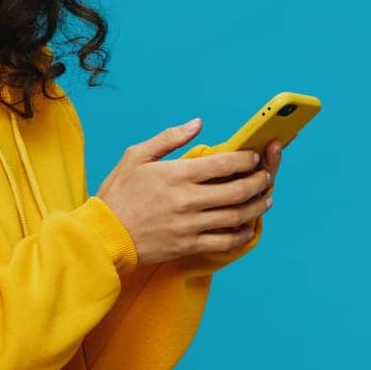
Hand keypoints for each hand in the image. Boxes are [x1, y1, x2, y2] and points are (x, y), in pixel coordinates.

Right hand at [94, 119, 274, 264]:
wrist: (105, 234)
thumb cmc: (118, 193)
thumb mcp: (135, 156)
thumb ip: (168, 138)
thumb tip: (197, 124)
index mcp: (176, 174)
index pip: (224, 164)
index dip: (246, 159)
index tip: (253, 157)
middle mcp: (187, 200)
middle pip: (238, 190)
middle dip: (259, 181)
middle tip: (265, 176)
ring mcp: (190, 225)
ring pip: (238, 216)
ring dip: (257, 205)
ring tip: (265, 198)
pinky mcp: (189, 244)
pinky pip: (226, 241)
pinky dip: (243, 232)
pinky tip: (247, 225)